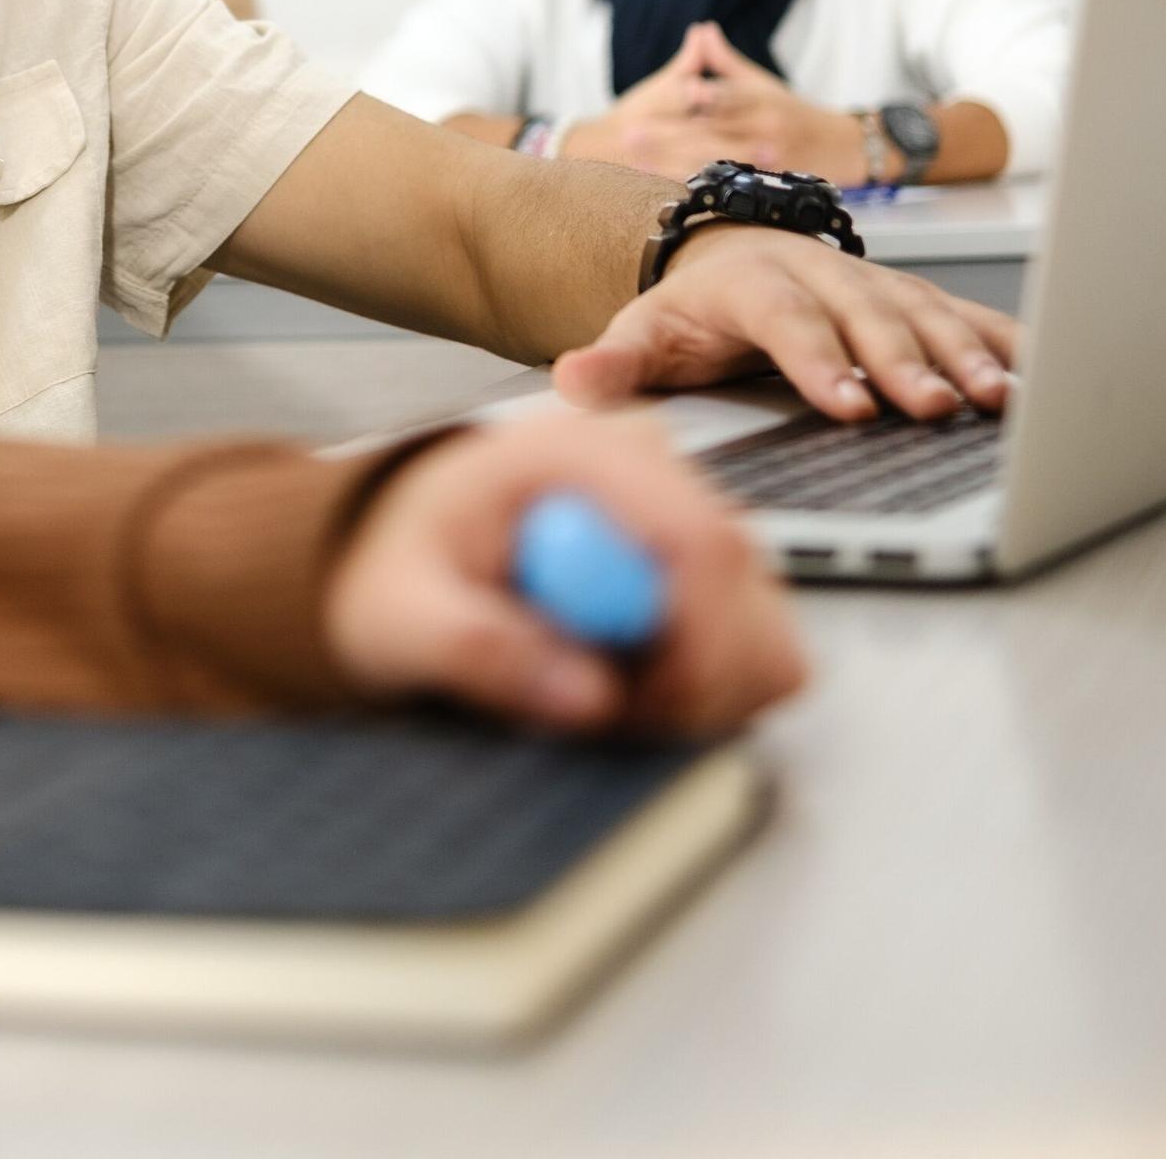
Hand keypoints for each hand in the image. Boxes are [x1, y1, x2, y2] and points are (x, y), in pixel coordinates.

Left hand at [323, 413, 805, 736]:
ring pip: (767, 629)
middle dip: (694, 683)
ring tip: (599, 691)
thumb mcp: (399, 611)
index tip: (641, 710)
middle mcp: (653, 471)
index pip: (700, 542)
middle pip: (748, 589)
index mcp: (582, 452)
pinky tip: (631, 685)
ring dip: (701, 692)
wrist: (402, 550)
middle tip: (603, 714)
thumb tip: (587, 698)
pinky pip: (758, 648)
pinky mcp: (705, 568)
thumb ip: (479, 650)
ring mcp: (688, 516)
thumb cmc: (400, 562)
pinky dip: (709, 691)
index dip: (695, 647)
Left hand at [552, 223, 1019, 421]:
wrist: (722, 255)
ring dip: (962, 354)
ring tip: (994, 399)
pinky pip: (964, 315)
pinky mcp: (909, 296)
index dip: (820, 361)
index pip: (789, 322)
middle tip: (934, 407)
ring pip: (922, 313)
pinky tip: (1038, 373)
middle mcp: (820, 272)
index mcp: (754, 282)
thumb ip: (614, 363)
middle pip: (866, 315)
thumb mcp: (643, 332)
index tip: (848, 403)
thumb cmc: (690, 310)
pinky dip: (1002, 341)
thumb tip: (573, 380)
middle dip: (904, 361)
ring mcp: (870, 281)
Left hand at [563, 23, 867, 183]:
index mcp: (761, 99)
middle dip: (669, 133)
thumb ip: (726, 63)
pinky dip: (694, 184)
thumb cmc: (794, 111)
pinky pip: (724, 186)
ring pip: (715, 161)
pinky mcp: (763, 186)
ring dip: (672, 161)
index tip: (676, 89)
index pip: (727, 95)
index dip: (704, 94)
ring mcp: (764, 159)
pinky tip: (664, 184)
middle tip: (631, 131)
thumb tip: (701, 30)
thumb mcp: (764, 84)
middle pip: (713, 131)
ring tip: (636, 159)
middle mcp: (763, 128)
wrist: (840, 148)